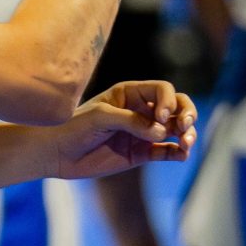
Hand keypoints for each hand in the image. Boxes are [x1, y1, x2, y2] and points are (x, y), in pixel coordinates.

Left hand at [55, 79, 196, 177]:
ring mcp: (143, 132)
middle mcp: (141, 110)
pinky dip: (178, 153)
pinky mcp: (141, 153)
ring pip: (175, 129)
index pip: (162, 90)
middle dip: (186, 113)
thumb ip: (130, 121)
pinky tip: (182, 156)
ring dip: (187, 134)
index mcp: (130, 93)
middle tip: (184, 126)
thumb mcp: (100, 117)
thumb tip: (161, 131)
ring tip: (186, 143)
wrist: (58, 153)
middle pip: (176, 106)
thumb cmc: (74, 127)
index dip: (169, 101)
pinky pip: (166, 152)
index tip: (161, 117)